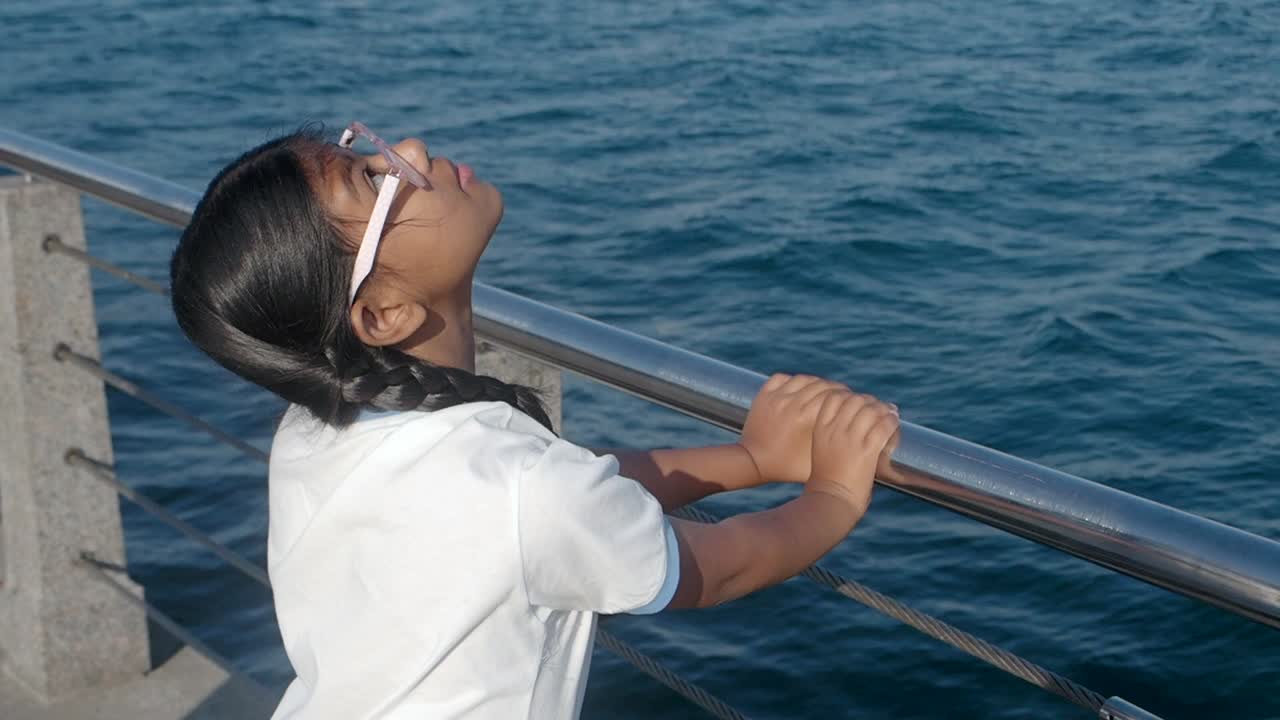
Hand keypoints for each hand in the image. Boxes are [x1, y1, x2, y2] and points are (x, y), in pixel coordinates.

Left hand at [738, 373, 847, 483]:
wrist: (753, 462)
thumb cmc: (786, 466)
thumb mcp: (815, 462)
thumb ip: (835, 449)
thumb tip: (860, 446)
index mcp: (806, 417)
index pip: (833, 396)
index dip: (846, 397)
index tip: (852, 401)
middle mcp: (792, 403)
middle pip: (821, 384)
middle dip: (835, 388)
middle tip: (842, 395)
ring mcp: (776, 397)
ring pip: (803, 378)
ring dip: (816, 382)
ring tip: (823, 390)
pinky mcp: (764, 394)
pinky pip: (783, 378)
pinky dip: (794, 380)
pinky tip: (801, 387)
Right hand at [806, 392, 899, 520]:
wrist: (829, 501)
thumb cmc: (825, 482)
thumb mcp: (821, 451)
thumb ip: (833, 439)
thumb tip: (852, 431)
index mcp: (820, 429)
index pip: (834, 397)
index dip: (849, 395)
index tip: (859, 402)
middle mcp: (834, 430)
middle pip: (855, 401)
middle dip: (870, 401)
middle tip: (879, 408)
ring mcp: (851, 440)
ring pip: (871, 411)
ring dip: (883, 409)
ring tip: (891, 413)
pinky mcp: (867, 451)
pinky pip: (883, 427)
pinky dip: (891, 421)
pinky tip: (895, 422)